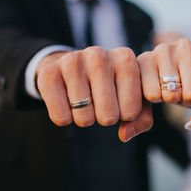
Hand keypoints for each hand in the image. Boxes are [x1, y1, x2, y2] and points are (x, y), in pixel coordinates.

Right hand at [36, 46, 151, 141]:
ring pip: (84, 118)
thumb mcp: (133, 97)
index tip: (120, 99)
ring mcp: (73, 61)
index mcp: (126, 59)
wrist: (73, 65)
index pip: (131, 111)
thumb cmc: (112, 85)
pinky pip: (61, 118)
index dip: (125, 114)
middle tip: (100, 102)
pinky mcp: (49, 73)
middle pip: (108, 116)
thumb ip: (142, 119)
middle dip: (105, 117)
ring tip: (84, 100)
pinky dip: (65, 118)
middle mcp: (100, 55)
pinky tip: (67, 101)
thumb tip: (124, 134)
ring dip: (85, 118)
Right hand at [137, 38, 190, 127]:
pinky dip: (155, 98)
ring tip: (168, 86)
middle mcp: (187, 46)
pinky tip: (155, 85)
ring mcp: (164, 49)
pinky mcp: (144, 58)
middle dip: (186, 100)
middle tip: (180, 90)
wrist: (161, 69)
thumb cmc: (188, 86)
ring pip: (172, 95)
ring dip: (169, 99)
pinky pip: (153, 95)